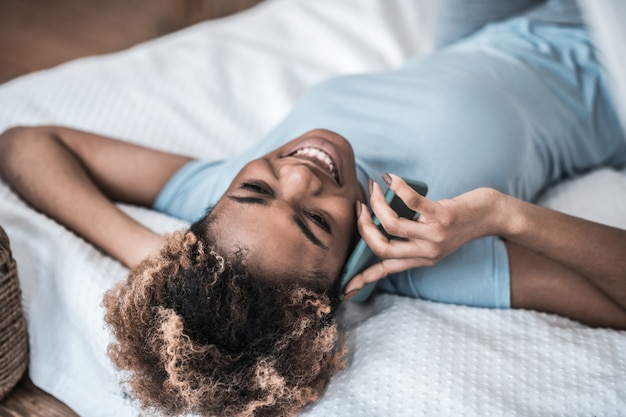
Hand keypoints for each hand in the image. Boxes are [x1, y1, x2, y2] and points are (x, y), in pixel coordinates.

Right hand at [344, 173, 502, 295]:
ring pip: (391, 225)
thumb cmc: (461, 222)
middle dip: (363, 227)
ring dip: (375, 205)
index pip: (386, 271)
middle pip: (382, 248)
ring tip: (372, 189)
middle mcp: (426, 252)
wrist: (494, 216)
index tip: (344, 289)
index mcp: (421, 259)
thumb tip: (383, 224)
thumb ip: (412, 238)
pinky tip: (389, 178)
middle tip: (360, 207)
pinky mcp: (442, 216)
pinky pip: (410, 202)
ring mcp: (434, 235)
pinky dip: (396, 188)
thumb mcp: (434, 239)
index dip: (363, 278)